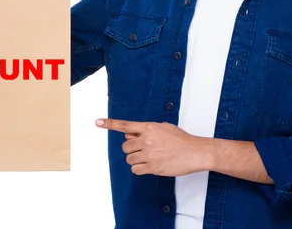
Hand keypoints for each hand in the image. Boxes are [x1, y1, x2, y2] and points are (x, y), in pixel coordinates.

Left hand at [95, 118, 211, 176]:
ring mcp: (149, 154)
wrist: (194, 152)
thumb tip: (129, 134)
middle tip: (143, 150)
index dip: (109, 124)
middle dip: (132, 149)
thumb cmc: (181, 139)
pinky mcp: (153, 167)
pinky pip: (136, 169)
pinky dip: (140, 169)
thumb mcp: (163, 128)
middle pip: (125, 147)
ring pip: (129, 159)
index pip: (125, 125)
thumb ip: (145, 130)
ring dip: (136, 159)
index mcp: (149, 127)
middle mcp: (147, 140)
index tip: (97, 122)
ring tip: (149, 158)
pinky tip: (150, 165)